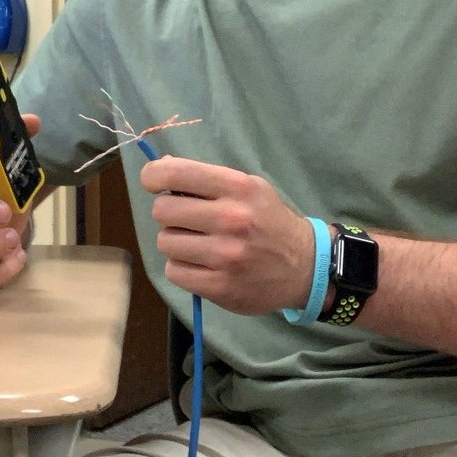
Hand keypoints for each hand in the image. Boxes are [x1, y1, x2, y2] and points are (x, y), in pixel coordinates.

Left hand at [140, 156, 314, 314]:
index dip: (153, 176)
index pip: (176, 173)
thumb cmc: (269, 221)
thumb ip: (207, 179)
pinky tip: (201, 264)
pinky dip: (182, 267)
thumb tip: (160, 170)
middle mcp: (231, 219)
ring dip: (175, 242)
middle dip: (169, 213)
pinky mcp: (219, 286)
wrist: (304, 266)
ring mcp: (225, 256)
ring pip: (165, 242)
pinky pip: (174, 271)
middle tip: (185, 219)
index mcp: (238, 188)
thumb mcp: (249, 188)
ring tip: (198, 243)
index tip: (154, 182)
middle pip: (163, 210)